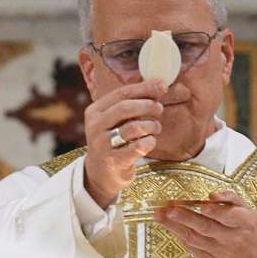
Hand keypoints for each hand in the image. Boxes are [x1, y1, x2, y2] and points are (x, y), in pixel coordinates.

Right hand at [83, 80, 166, 208]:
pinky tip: (151, 141)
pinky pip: (138, 147)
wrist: (100, 173)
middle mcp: (95, 127)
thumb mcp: (113, 120)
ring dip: (151, 125)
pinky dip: (150, 141)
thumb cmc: (113, 139)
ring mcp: (102, 145)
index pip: (121, 93)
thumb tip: (159, 84)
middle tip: (159, 108)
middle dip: (147, 105)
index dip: (144, 88)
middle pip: (125, 108)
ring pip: (133, 127)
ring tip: (156, 127)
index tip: (162, 86)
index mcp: (94, 111)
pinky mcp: (114, 162)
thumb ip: (130, 103)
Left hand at [154, 190, 256, 257]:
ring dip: (175, 226)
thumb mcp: (252, 216)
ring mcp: (220, 253)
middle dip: (186, 217)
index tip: (202, 204)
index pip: (228, 216)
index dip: (215, 211)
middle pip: (206, 227)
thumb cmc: (252, 238)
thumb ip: (233, 201)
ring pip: (194, 238)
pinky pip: (193, 248)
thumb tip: (213, 195)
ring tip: (160, 215)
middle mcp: (232, 239)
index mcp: (245, 224)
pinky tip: (170, 227)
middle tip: (170, 209)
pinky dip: (180, 237)